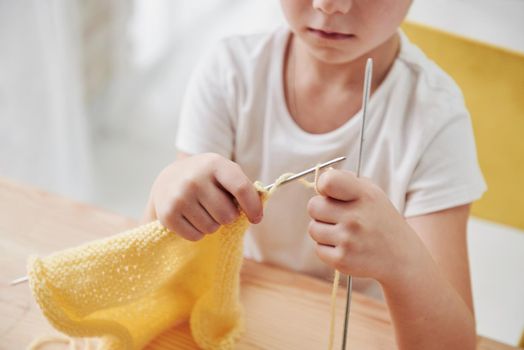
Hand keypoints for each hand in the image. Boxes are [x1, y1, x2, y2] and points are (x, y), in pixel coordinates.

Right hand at [151, 153, 262, 240]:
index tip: (256, 218)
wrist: (168, 179)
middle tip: (218, 208)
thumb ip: (243, 188)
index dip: (253, 207)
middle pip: (227, 215)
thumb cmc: (206, 179)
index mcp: (214, 164)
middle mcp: (195, 179)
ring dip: (212, 225)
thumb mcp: (224, 172)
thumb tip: (257, 213)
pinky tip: (192, 218)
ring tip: (203, 211)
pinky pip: (196, 236)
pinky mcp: (168, 215)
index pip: (241, 188)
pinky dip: (198, 232)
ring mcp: (179, 197)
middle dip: (228, 217)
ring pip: (211, 228)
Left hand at [306, 169, 422, 284]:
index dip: (323, 186)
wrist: (401, 257)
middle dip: (321, 211)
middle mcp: (355, 217)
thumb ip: (346, 181)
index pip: (328, 181)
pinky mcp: (342, 259)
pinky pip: (318, 249)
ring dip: (324, 231)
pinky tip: (346, 248)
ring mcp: (348, 240)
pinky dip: (328, 249)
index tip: (329, 193)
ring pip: (313, 228)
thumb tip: (320, 183)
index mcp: (364, 195)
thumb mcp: (372, 193)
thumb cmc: (379, 220)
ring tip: (344, 233)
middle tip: (337, 217)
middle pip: (313, 206)